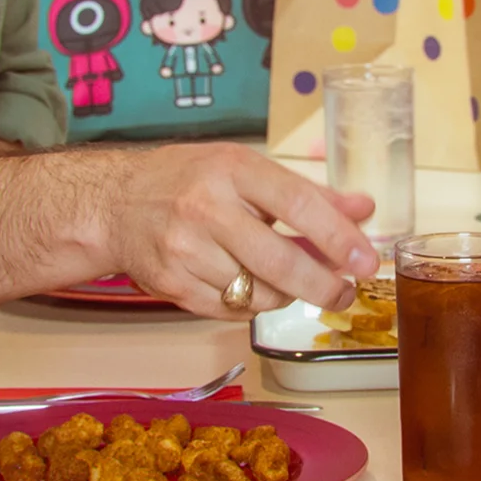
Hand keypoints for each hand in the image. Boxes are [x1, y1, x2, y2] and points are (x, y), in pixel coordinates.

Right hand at [108, 147, 378, 314]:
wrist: (114, 204)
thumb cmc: (188, 181)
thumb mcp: (246, 169)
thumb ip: (307, 193)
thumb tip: (363, 210)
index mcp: (232, 170)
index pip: (299, 205)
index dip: (339, 238)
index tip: (366, 261)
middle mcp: (205, 208)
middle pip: (280, 262)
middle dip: (323, 285)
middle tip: (343, 292)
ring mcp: (185, 250)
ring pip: (258, 294)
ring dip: (285, 295)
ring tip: (286, 281)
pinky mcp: (172, 285)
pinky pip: (231, 310)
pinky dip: (250, 305)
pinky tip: (248, 285)